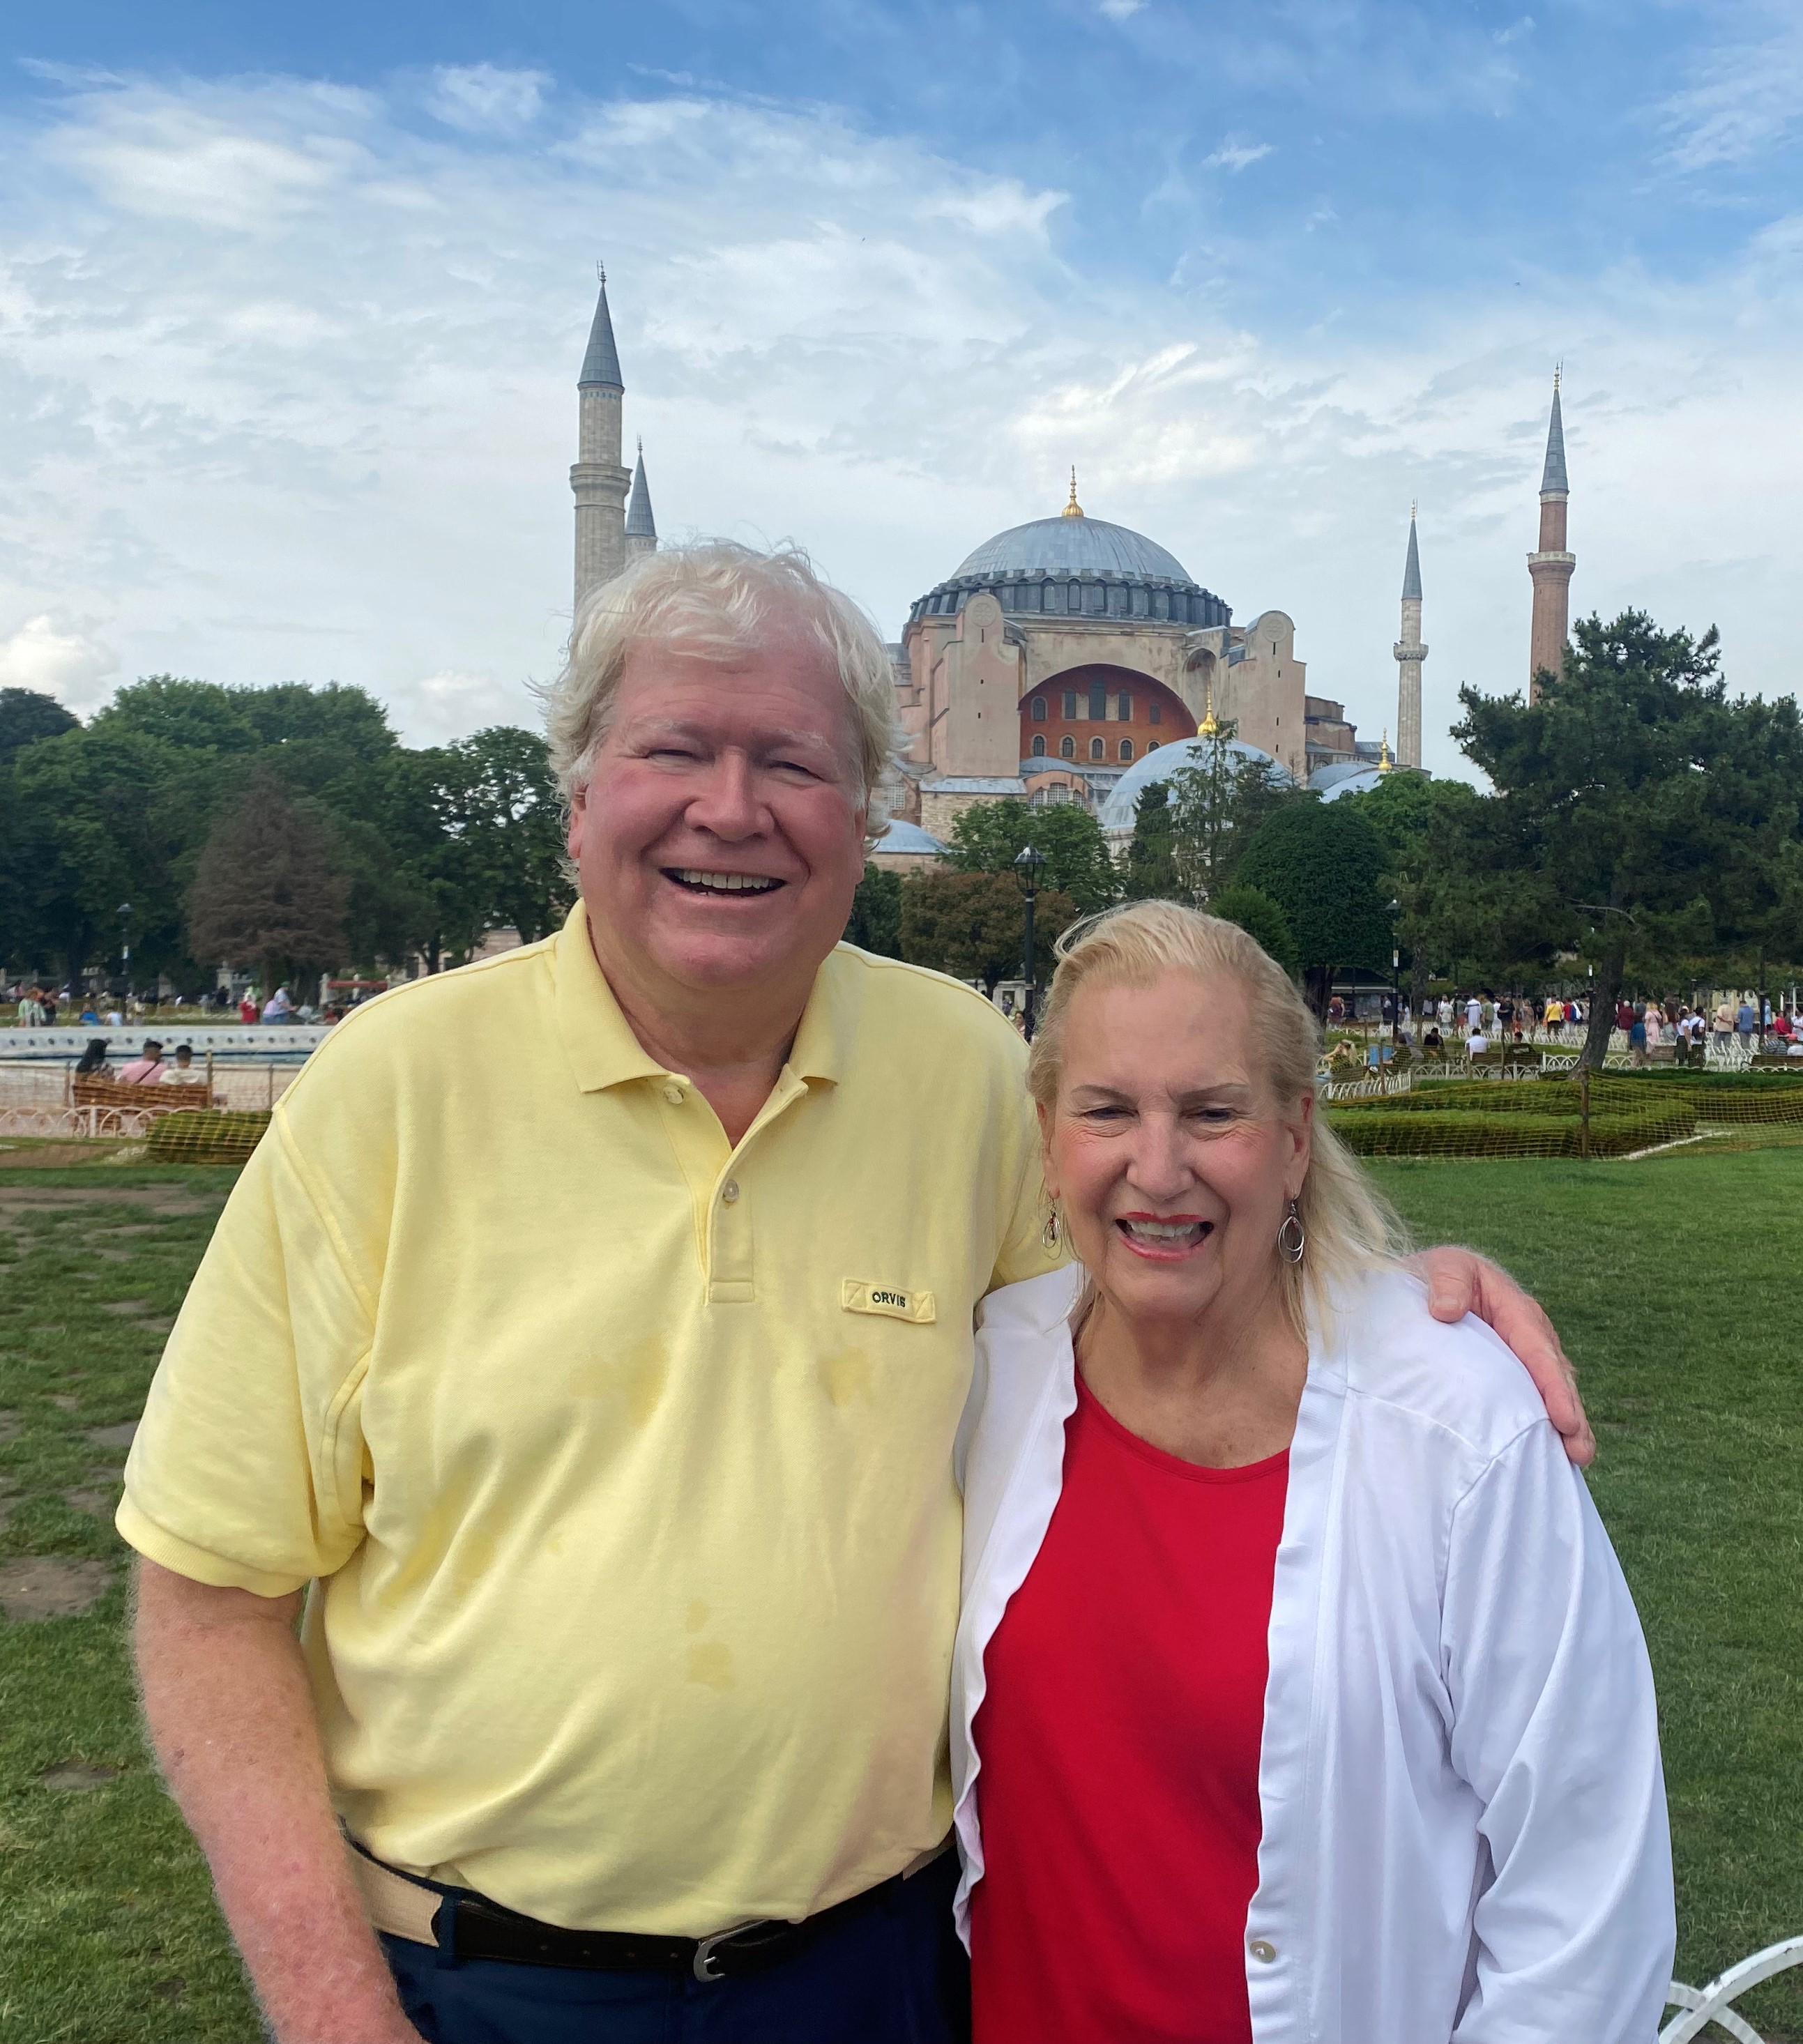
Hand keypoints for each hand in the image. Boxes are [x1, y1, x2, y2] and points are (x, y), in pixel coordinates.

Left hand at [1409, 1247, 1594, 1466]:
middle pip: (1556, 1378)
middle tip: (1580, 1451)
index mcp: (1517, 1310)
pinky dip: (1546, 1424)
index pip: (1539, 1352)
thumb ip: (1447, 1282)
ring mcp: (1525, 1356)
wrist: (1430, 1282)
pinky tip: (1552, 1451)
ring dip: (1567, 1425)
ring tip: (1577, 1458)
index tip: (1564, 1419)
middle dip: (1571, 1414)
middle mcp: (1530, 1336)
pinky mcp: (1515, 1373)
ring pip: (1552, 1392)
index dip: (1553, 1387)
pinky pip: (1535, 1398)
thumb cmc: (1438, 1275)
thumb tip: (1445, 1310)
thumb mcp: (1443, 1268)